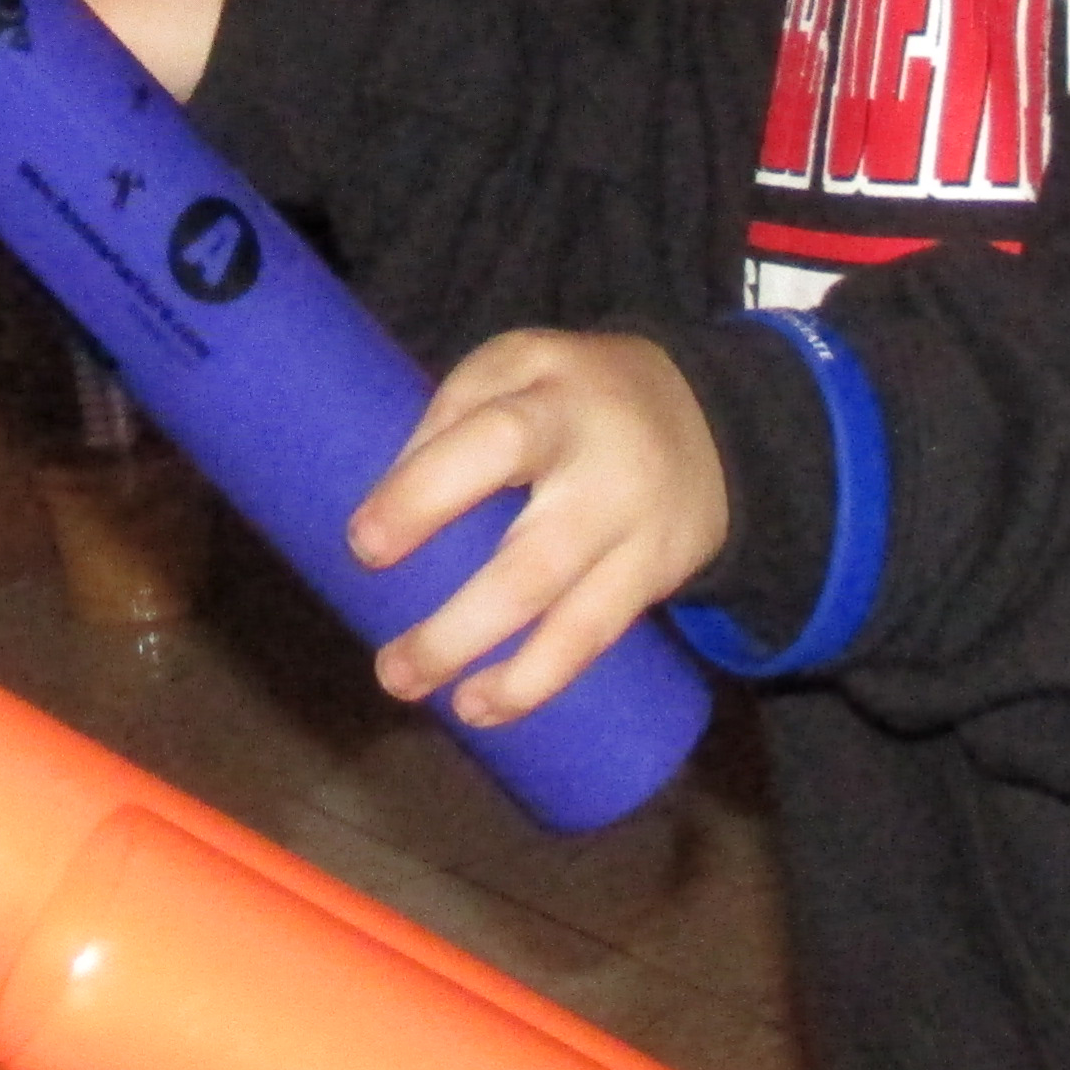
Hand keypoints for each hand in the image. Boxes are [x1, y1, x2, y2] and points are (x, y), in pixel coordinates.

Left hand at [350, 328, 731, 725]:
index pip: (491, 445)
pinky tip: (484, 705)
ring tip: (434, 702)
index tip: (363, 547)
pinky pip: (596, 640)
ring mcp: (637, 534)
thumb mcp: (515, 364)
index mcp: (553, 402)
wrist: (706, 414)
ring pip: (574, 622)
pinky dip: (538, 681)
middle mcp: (603, 474)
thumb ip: (448, 418)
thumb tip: (381, 508)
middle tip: (389, 668)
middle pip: (534, 563)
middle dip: (458, 629)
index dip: (424, 497)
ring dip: (505, 678)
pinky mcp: (655, 578)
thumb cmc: (570, 394)